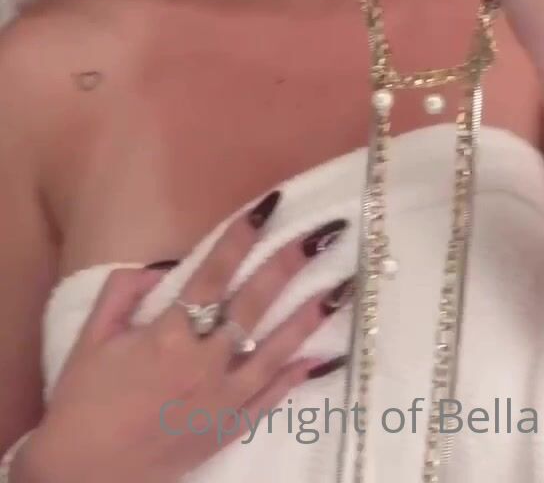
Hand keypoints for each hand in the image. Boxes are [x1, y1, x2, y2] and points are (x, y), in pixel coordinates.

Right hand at [22, 204, 351, 482]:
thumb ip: (124, 292)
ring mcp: (221, 400)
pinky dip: (299, 375)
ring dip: (310, 316)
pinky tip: (325, 355)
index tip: (270, 206)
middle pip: (255, 304)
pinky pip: (272, 398)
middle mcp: (202, 363)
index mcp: (167, 335)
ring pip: (276, 350)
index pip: (214, 273)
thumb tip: (164, 265)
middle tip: (325, 233)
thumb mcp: (92, 338)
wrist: (82, 476)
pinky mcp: (228, 430)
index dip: (242, 236)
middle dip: (291, 263)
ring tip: (342, 287)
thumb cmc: (83, 403)